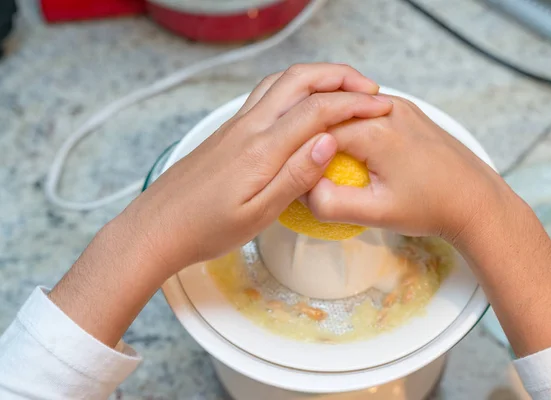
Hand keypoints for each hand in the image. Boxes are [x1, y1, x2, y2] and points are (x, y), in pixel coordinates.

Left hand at [49, 63, 391, 346]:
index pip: (318, 110)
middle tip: (368, 87)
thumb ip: (296, 175)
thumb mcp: (259, 213)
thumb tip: (329, 139)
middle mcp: (248, 127)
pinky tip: (299, 104)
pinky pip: (265, 95)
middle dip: (339, 76)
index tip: (382, 105)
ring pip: (279, 82)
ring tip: (340, 88)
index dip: (355, 104)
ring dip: (314, 77)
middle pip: (298, 80)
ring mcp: (235, 126)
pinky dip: (292, 88)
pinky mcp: (228, 132)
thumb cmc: (206, 228)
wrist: (157, 228)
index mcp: (262, 148)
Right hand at [305, 95, 509, 243]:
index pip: (314, 129)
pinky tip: (349, 149)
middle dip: (310, 137)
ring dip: (329, 128)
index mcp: (374, 131)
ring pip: (347, 108)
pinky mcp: (407, 111)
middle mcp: (386, 108)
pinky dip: (350, 125)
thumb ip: (330, 203)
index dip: (297, 151)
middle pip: (329, 113)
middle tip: (301, 164)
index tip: (292, 172)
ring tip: (320, 156)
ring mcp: (399, 106)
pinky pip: (366, 110)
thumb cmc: (430, 208)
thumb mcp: (375, 214)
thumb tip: (300, 189)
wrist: (476, 200)